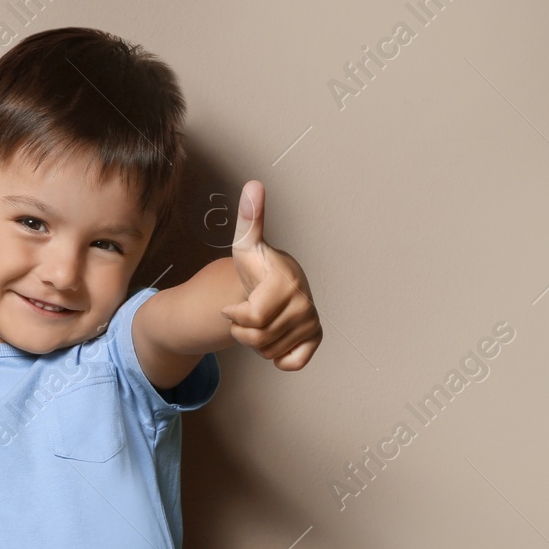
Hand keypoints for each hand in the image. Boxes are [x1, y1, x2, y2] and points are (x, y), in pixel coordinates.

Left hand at [220, 180, 321, 369]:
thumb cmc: (256, 267)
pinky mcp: (315, 339)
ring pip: (269, 352)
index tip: (232, 305)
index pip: (250, 318)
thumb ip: (249, 218)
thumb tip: (254, 185)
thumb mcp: (245, 245)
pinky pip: (291, 364)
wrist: (273, 285)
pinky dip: (279, 358)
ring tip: (260, 320)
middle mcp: (304, 303)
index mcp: (287, 281)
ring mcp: (311, 322)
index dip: (234, 315)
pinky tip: (276, 337)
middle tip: (246, 314)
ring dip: (256, 342)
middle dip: (242, 331)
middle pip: (257, 338)